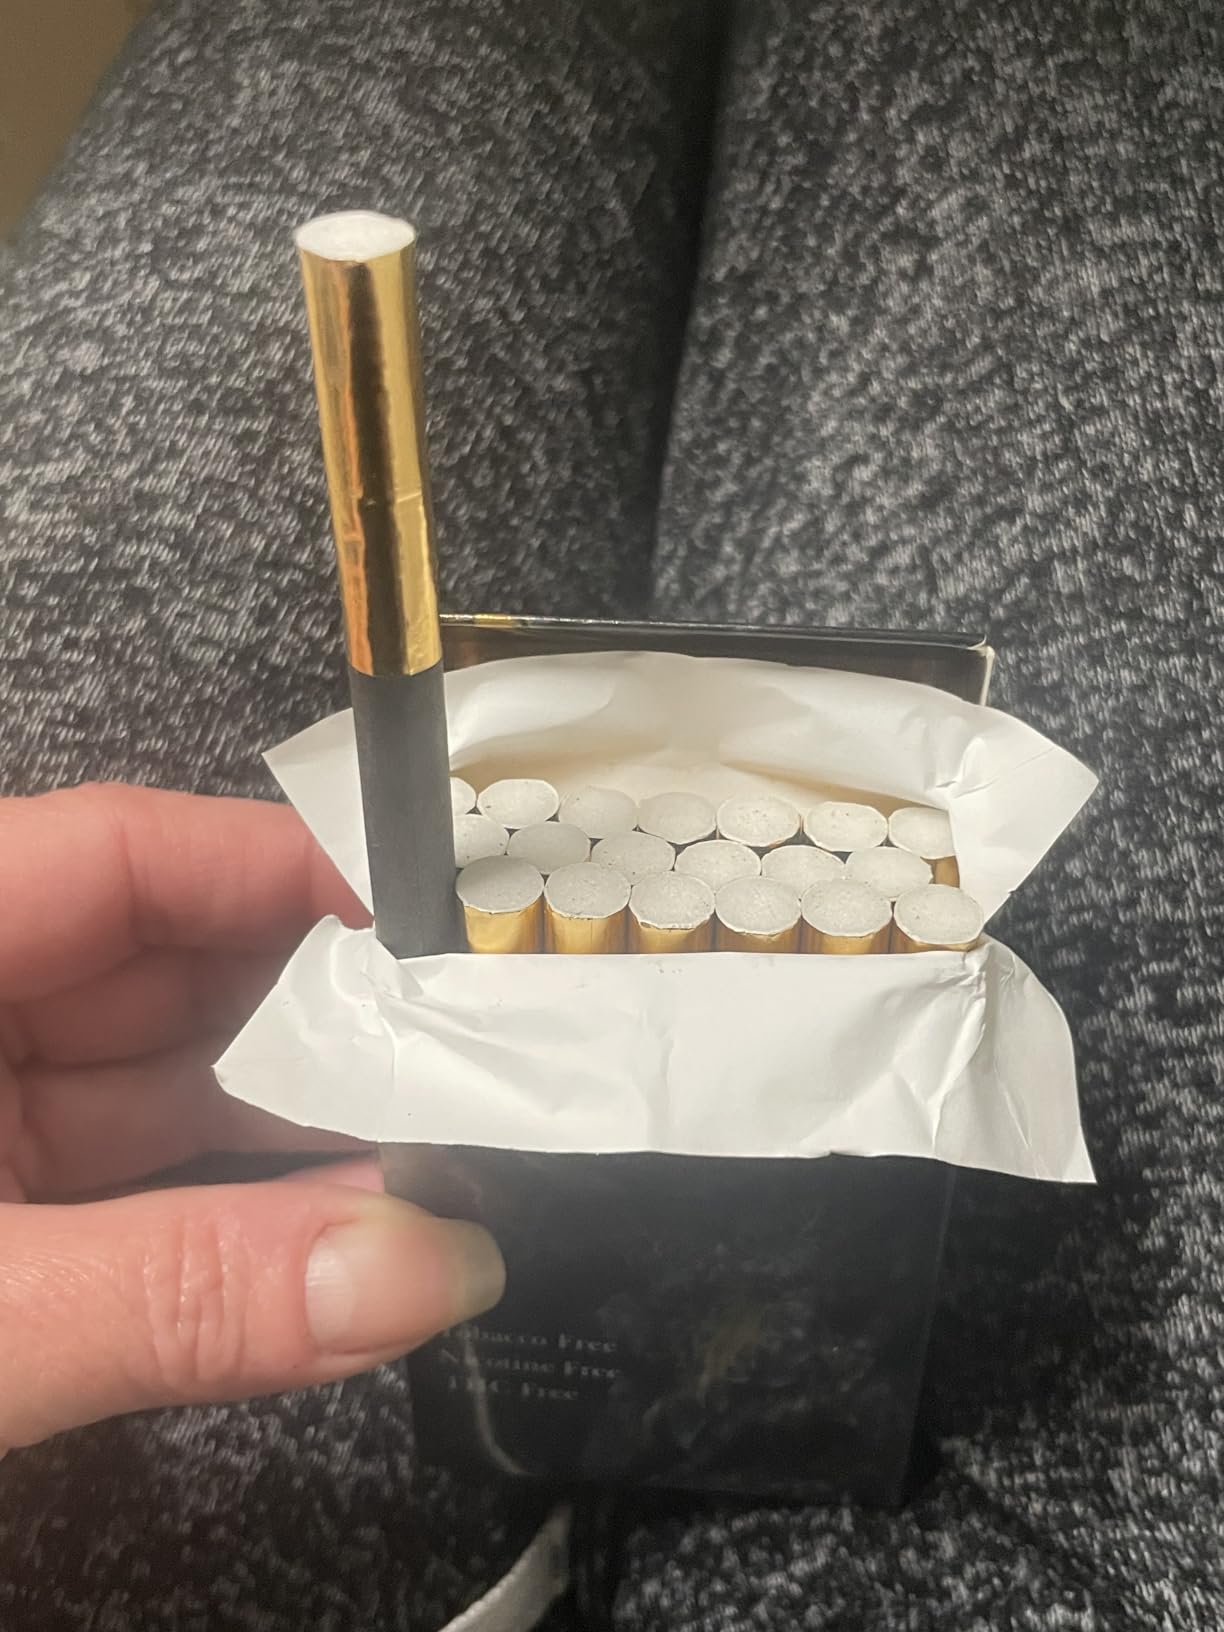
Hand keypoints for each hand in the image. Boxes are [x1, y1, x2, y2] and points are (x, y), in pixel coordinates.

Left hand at [0, 784, 503, 1451]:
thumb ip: (185, 1291)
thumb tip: (428, 1267)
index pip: (122, 852)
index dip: (287, 870)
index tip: (433, 923)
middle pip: (166, 962)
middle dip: (323, 1020)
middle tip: (471, 1060)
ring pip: (165, 1075)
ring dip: (300, 1124)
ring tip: (442, 1153)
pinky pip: (136, 1169)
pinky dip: (235, 1201)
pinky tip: (344, 1226)